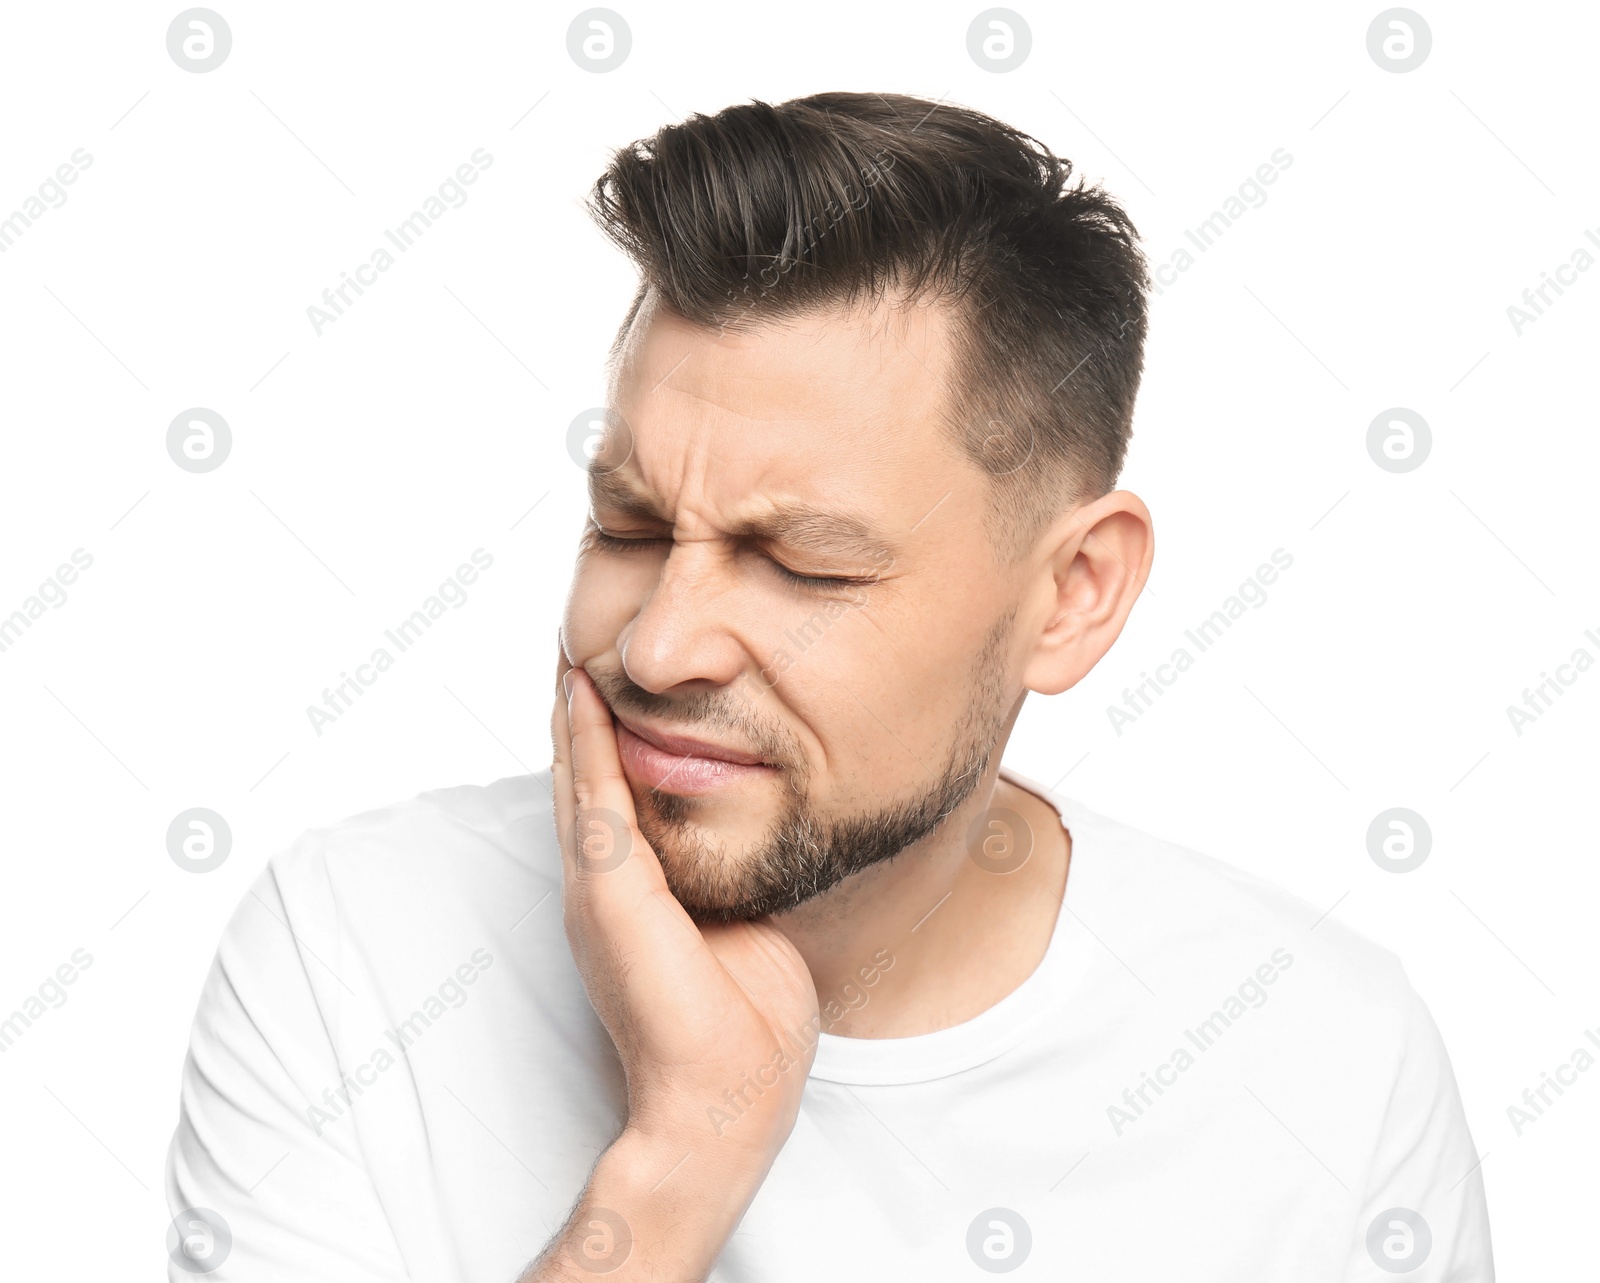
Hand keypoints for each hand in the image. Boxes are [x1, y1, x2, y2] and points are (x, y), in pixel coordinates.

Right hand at [550, 644, 819, 1167]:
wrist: (726, 1100)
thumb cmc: (743, 1025)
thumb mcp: (737, 925)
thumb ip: (724, 876)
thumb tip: (755, 829)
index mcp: (630, 896)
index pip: (611, 800)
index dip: (607, 741)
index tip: (613, 683)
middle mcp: (602, 886)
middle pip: (583, 779)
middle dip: (581, 716)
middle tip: (578, 646)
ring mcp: (598, 891)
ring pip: (578, 779)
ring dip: (575, 715)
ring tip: (572, 652)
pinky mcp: (610, 896)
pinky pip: (594, 801)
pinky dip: (587, 746)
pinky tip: (583, 698)